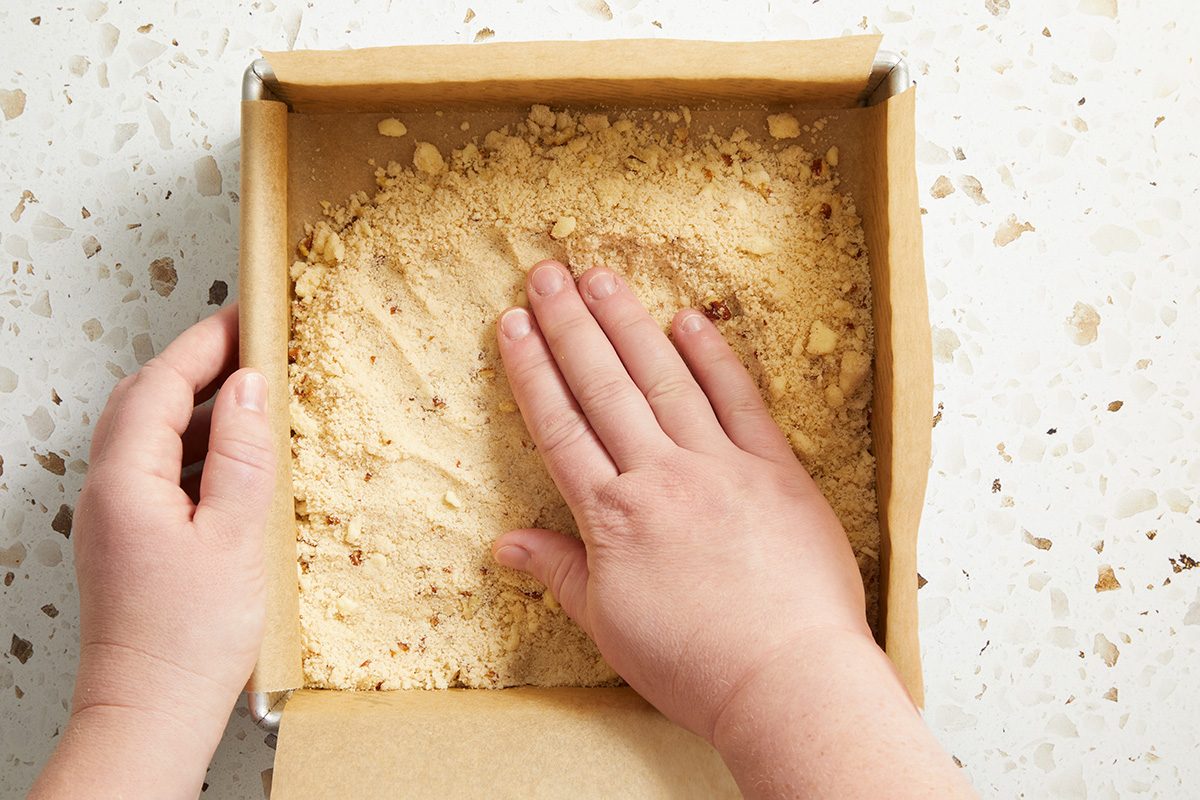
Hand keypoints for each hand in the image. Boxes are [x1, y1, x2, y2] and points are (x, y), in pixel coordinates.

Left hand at [31, 305, 275, 798]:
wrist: (149, 714)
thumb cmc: (190, 638)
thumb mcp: (236, 536)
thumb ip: (245, 454)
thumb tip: (251, 387)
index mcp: (124, 481)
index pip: (160, 384)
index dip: (205, 344)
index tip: (247, 316)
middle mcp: (106, 492)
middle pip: (144, 402)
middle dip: (197, 367)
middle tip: (252, 348)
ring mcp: (112, 518)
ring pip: (150, 437)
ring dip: (199, 410)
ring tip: (255, 404)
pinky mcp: (128, 542)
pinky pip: (158, 473)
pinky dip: (196, 451)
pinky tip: (237, 467)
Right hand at [492, 261, 971, 797]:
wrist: (787, 680)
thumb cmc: (693, 664)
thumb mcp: (609, 625)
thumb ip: (559, 571)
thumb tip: (503, 542)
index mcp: (612, 516)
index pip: (560, 427)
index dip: (533, 371)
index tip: (513, 324)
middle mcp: (660, 476)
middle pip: (604, 387)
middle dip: (570, 326)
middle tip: (547, 272)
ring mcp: (721, 466)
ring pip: (664, 379)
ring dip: (629, 324)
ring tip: (601, 278)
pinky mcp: (776, 470)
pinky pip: (741, 401)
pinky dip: (715, 359)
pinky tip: (690, 322)